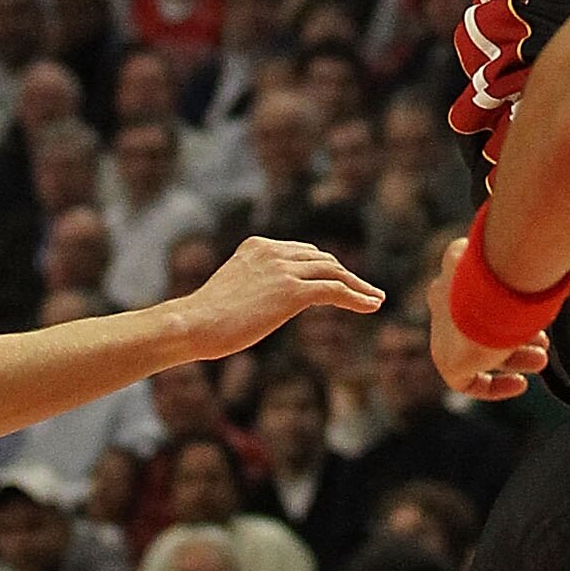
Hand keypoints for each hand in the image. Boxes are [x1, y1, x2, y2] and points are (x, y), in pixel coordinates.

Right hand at [181, 237, 381, 360]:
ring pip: (334, 273)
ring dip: (358, 286)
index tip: (342, 279)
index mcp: (258, 246)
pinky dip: (357, 297)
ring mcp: (284, 269)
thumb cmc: (204, 318)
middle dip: (346, 275)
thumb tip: (266, 303)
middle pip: (322, 260)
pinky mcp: (292, 292)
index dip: (326, 267)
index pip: (303, 252)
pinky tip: (372, 305)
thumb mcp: (233, 291)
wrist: (193, 324)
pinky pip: (335, 290)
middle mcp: (273, 251)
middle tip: (366, 290)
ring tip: (376, 299)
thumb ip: (254, 287)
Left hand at [426, 236, 547, 401]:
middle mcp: (445, 297)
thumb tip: (552, 266)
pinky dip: (494, 385)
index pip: (478, 290)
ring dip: (514, 356)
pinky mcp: (447, 360)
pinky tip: (520, 384)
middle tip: (544, 342)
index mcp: (456, 269)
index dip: (505, 306)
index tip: (531, 314)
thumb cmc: (515, 271)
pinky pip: (465, 380)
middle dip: (517, 333)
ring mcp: (443, 330)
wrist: (493, 290)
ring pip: (476, 349)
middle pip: (480, 322)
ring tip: (541, 359)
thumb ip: (526, 266)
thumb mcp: (520, 261)